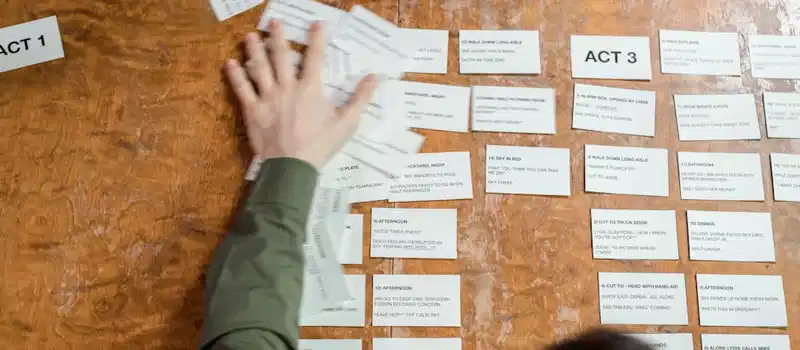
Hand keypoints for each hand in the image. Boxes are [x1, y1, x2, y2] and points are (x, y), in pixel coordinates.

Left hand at [225, 20, 376, 169]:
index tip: (315, 24)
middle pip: (281, 56)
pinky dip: (236, 75)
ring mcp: (268, 98)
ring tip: (250, 36)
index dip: (316, 39)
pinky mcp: (253, 110)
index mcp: (310, 88)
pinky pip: (242, 89)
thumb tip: (375, 77)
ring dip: (254, 50)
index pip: (315, 57)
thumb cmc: (321, 145)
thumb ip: (361, 98)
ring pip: (259, 68)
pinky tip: (230, 63)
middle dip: (278, 37)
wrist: (292, 166)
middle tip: (275, 22)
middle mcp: (287, 87)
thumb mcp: (347, 123)